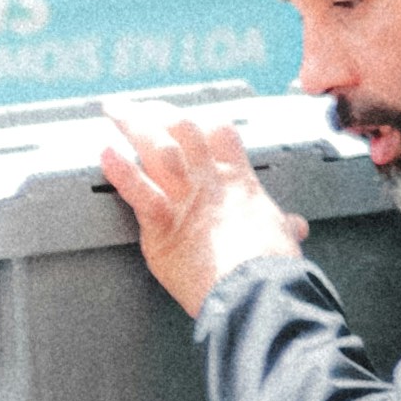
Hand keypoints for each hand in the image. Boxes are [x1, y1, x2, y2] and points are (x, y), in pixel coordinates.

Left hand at [102, 102, 304, 315]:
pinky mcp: (163, 225)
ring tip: (115, 111)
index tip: (185, 119)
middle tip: (140, 108)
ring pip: (157, 147)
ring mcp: (185, 200)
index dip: (201, 122)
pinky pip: (137, 190)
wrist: (258, 292)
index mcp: (238, 183)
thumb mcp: (282, 238)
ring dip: (133, 125)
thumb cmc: (272, 269)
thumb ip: (282, 227)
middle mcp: (209, 182)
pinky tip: (105, 152)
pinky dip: (120, 171)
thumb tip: (295, 226)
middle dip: (157, 113)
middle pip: (182, 129)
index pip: (220, 134)